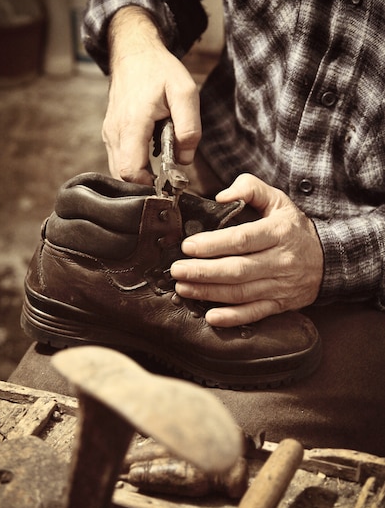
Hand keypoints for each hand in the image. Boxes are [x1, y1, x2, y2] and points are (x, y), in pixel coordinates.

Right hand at [103, 7, 200, 184]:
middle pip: (123, 176)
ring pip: (118, 170)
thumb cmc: (159, 70)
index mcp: (133, 123)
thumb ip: (189, 128)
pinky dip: (133, 164)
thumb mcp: (185, 92)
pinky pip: (118, 159)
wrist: (134, 52)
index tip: (166, 182)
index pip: (131, 170)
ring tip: (160, 167)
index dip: (148, 184)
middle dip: (144, 183)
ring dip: (138, 174)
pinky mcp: (109, 133)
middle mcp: (115, 132)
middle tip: (166, 178)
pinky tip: (150, 156)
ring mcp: (109, 133)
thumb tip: (185, 159)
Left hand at [171, 173, 323, 325]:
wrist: (330, 260)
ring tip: (183, 287)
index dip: (213, 244)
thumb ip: (250, 189)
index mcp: (278, 233)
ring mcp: (280, 285)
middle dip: (203, 271)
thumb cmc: (295, 228)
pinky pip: (254, 313)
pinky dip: (232, 318)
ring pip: (241, 293)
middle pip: (238, 269)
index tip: (188, 246)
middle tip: (177, 270)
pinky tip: (211, 317)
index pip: (242, 239)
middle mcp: (280, 261)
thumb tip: (221, 196)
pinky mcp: (280, 304)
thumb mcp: (278, 200)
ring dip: (209, 292)